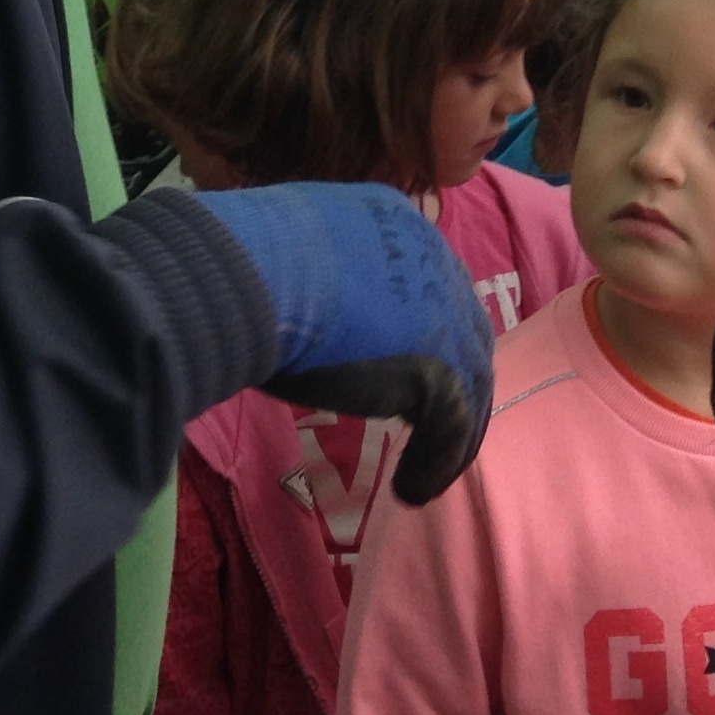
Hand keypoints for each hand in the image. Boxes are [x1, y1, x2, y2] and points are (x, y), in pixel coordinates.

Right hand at [196, 181, 493, 504]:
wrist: (248, 276)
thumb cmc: (246, 257)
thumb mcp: (294, 249)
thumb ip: (321, 270)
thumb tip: (309, 294)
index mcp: (396, 223)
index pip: (432, 284)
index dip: (429, 329)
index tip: (408, 367)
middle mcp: (431, 261)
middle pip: (465, 331)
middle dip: (455, 381)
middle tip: (432, 425)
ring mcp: (442, 315)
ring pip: (469, 385)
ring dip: (450, 435)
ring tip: (423, 474)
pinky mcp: (437, 369)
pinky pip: (451, 428)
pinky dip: (435, 464)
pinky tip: (409, 491)